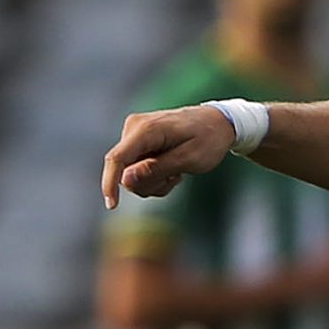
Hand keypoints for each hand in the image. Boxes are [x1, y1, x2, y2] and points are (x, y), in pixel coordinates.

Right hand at [102, 107, 239, 207]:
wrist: (219, 122)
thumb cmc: (209, 139)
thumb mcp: (190, 159)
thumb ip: (157, 169)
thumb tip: (125, 179)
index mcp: (147, 129)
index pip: (117, 158)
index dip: (109, 183)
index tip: (112, 205)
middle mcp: (134, 127)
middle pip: (124, 171)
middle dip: (148, 183)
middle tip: (175, 178)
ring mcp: (134, 133)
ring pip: (130, 174)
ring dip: (153, 181)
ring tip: (177, 172)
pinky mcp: (137, 141)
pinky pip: (135, 168)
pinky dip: (153, 176)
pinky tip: (172, 169)